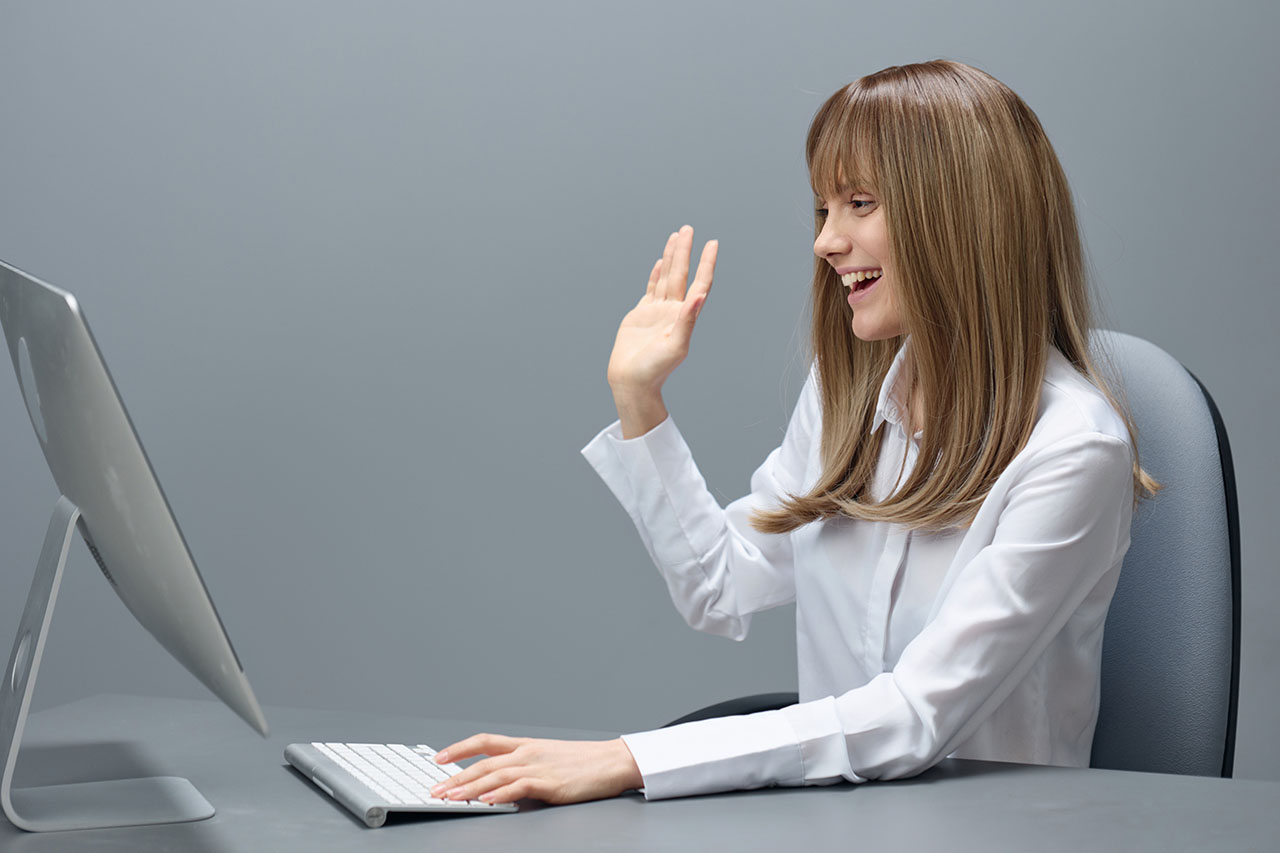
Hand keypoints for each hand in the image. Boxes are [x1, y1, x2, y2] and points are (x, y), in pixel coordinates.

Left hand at [428, 734, 642, 805]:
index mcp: (525, 745)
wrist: (612, 761)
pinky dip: (499, 795)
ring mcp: (538, 767)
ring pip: (495, 775)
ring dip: (469, 787)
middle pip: (483, 762)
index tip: (439, 758)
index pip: (484, 741)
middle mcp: (527, 753)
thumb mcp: (548, 757)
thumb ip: (524, 765)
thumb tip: (499, 780)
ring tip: (450, 797)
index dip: (459, 748)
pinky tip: (486, 801)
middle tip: (435, 789)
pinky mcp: (550, 783)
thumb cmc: (583, 762)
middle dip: (456, 777)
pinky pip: (518, 788)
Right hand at [606, 225, 717, 436]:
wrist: (632, 381)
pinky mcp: (641, 315)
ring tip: (676, 237)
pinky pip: (651, 289)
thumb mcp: (676, 346)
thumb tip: (699, 296)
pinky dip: (655, 275)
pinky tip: (659, 263)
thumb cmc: (655, 369)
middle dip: (685, 252)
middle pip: (681, 274)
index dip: (706, 263)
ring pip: (666, 278)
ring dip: (671, 258)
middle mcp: (673, 311)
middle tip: (689, 229)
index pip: (699, 284)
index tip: (712, 243)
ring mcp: (657, 312)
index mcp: (685, 317)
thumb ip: (687, 320)